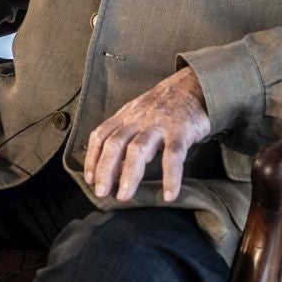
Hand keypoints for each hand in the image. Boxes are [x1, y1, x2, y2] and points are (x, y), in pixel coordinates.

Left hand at [84, 66, 212, 201]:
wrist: (192, 86)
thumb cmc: (163, 106)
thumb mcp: (138, 114)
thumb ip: (125, 135)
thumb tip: (111, 166)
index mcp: (126, 116)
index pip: (101, 135)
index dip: (92, 158)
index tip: (89, 179)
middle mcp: (138, 119)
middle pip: (115, 143)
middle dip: (105, 169)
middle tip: (101, 192)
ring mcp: (159, 124)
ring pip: (138, 149)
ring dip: (129, 174)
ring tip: (124, 195)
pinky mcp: (181, 131)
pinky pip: (174, 156)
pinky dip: (171, 177)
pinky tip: (168, 194)